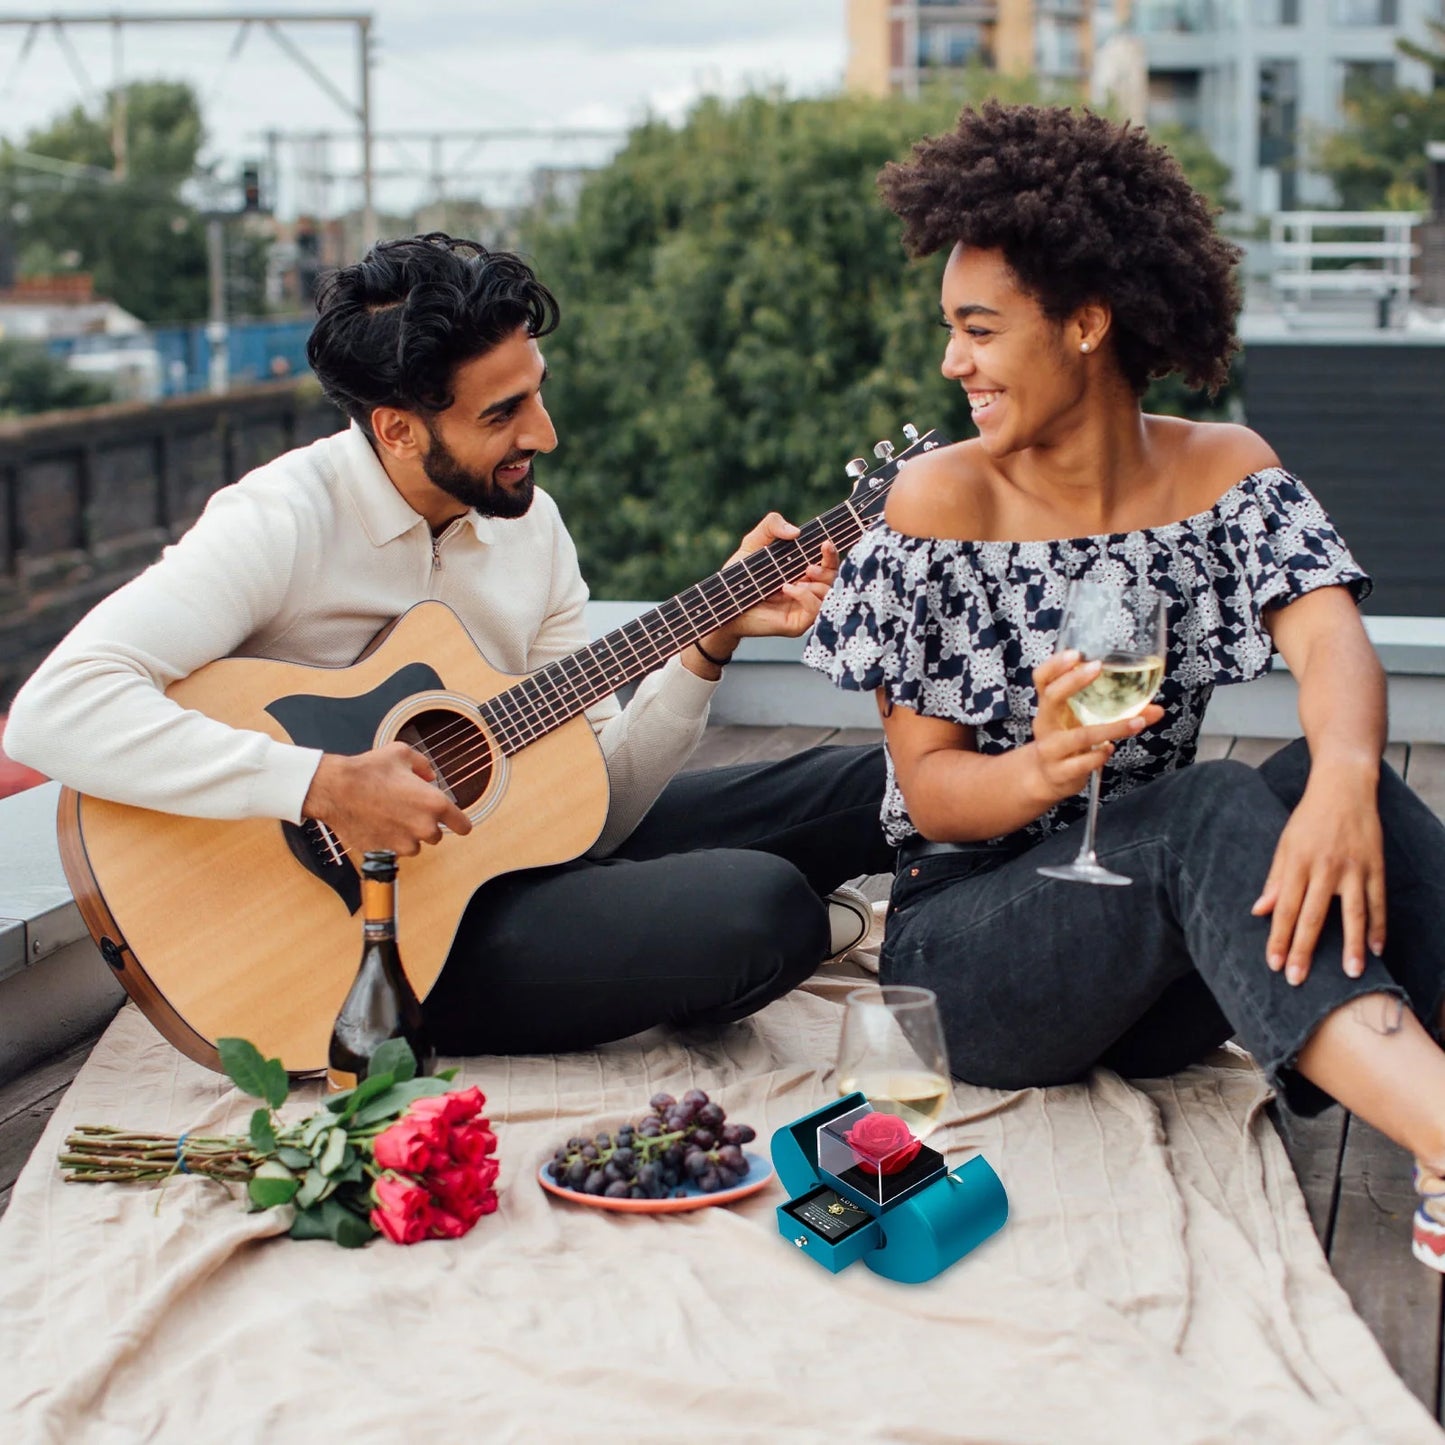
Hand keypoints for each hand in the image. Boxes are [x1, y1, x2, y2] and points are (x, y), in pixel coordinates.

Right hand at [302, 742, 472, 857]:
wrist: (335, 789)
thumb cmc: (368, 770)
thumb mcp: (402, 753)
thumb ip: (423, 765)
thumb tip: (430, 776)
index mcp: (434, 804)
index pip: (463, 826)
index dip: (459, 823)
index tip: (454, 822)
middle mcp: (423, 827)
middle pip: (437, 836)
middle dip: (425, 824)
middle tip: (407, 809)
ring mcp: (403, 843)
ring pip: (415, 845)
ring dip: (408, 835)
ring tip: (389, 815)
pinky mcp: (384, 851)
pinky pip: (393, 851)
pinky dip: (388, 841)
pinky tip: (376, 823)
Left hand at [696, 514, 840, 659]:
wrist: (725, 600)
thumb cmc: (740, 573)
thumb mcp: (754, 542)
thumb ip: (772, 525)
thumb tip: (796, 531)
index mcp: (803, 570)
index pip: (829, 562)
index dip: (832, 553)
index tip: (825, 543)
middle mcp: (807, 588)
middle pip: (834, 577)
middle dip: (828, 568)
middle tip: (809, 566)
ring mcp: (804, 607)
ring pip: (828, 594)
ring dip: (816, 585)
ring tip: (792, 580)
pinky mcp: (797, 624)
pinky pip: (815, 610)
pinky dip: (806, 597)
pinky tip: (787, 589)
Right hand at [1026, 651, 1163, 803]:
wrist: (1045, 778)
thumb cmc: (1067, 741)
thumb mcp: (1082, 722)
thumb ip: (1117, 713)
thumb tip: (1157, 709)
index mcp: (1049, 707)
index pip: (1042, 679)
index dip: (1055, 665)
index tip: (1076, 653)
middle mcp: (1046, 724)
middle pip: (1051, 697)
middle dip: (1073, 681)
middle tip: (1097, 667)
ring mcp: (1050, 749)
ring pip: (1079, 736)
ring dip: (1112, 728)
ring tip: (1137, 722)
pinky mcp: (1060, 771)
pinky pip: (1083, 762)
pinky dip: (1101, 755)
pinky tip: (1110, 750)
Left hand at [1251, 769, 1384, 985]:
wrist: (1343, 788)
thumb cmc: (1309, 819)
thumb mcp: (1285, 844)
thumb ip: (1275, 880)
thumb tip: (1259, 911)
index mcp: (1297, 863)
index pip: (1285, 908)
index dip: (1279, 938)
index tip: (1274, 964)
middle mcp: (1325, 867)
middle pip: (1313, 916)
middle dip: (1304, 950)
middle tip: (1298, 979)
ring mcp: (1353, 868)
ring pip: (1353, 913)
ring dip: (1351, 945)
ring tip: (1350, 974)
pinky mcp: (1375, 866)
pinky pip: (1378, 902)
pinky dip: (1379, 926)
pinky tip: (1377, 949)